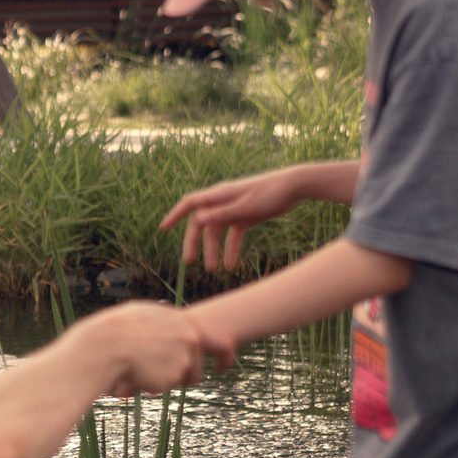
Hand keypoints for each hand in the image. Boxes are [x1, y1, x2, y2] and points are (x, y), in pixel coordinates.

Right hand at [79, 302, 231, 397]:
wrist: (104, 346)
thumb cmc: (117, 330)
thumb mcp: (144, 314)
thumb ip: (164, 320)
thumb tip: (170, 319)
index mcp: (183, 321)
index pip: (218, 340)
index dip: (225, 355)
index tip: (224, 367)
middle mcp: (189, 338)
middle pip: (197, 369)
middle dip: (184, 377)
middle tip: (165, 379)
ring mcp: (183, 357)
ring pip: (181, 380)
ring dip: (165, 381)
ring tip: (142, 369)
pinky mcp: (172, 375)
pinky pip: (165, 386)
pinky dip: (152, 384)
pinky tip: (137, 373)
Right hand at [161, 170, 303, 271]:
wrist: (294, 187)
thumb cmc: (270, 193)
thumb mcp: (246, 207)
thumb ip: (223, 214)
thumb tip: (198, 220)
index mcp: (219, 195)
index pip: (190, 204)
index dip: (175, 215)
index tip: (163, 228)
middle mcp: (223, 201)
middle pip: (201, 223)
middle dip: (194, 243)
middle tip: (188, 262)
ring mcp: (234, 209)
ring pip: (217, 232)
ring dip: (213, 250)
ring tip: (213, 270)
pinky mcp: (245, 216)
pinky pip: (233, 235)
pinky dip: (231, 249)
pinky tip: (232, 265)